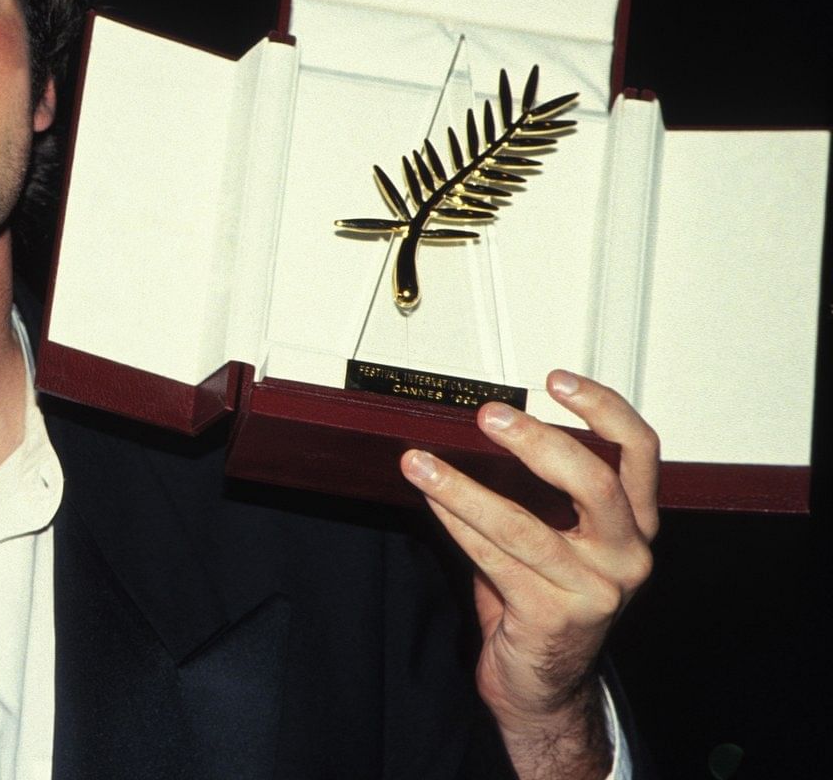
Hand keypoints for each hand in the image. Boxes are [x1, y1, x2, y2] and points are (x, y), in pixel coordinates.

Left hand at [400, 370, 658, 779]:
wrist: (544, 680)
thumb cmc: (546, 595)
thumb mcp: (564, 537)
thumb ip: (546, 489)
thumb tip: (486, 427)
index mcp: (636, 524)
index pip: (640, 451)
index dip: (603, 408)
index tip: (557, 380)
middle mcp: (626, 555)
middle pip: (594, 483)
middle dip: (537, 441)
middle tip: (489, 416)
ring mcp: (594, 591)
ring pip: (524, 524)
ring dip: (463, 487)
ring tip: (421, 462)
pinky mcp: (553, 618)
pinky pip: (494, 559)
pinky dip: (456, 524)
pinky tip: (432, 501)